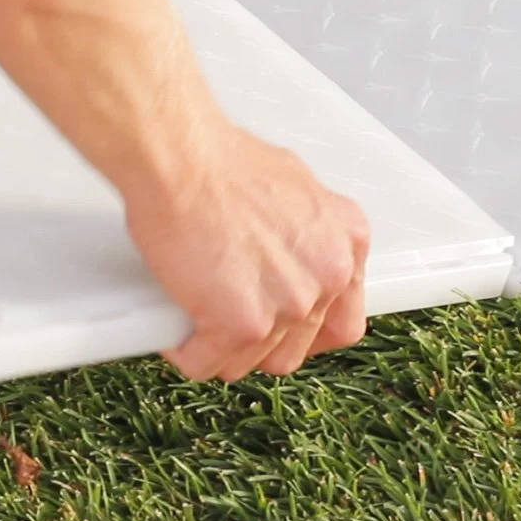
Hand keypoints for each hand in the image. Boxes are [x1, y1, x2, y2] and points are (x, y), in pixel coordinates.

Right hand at [126, 126, 371, 381]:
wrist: (182, 158)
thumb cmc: (221, 162)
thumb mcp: (292, 188)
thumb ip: (303, 235)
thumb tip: (286, 256)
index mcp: (346, 244)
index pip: (342, 324)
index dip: (302, 334)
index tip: (277, 332)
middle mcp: (328, 277)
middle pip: (293, 350)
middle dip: (255, 343)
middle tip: (224, 322)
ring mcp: (290, 305)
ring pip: (250, 362)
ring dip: (219, 350)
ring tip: (194, 320)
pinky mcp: (244, 324)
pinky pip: (206, 362)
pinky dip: (185, 351)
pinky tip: (174, 328)